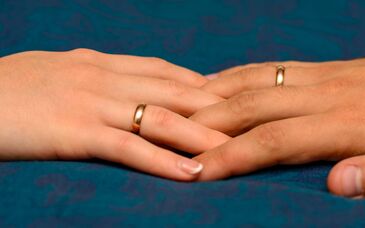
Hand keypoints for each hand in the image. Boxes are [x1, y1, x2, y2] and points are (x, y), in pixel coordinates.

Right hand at [0, 49, 228, 180]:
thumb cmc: (12, 87)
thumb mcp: (61, 71)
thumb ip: (98, 77)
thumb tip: (127, 86)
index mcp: (101, 64)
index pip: (166, 71)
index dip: (202, 84)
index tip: (231, 98)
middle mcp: (104, 78)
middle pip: (175, 92)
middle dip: (216, 109)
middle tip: (252, 122)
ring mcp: (91, 103)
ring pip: (161, 118)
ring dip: (202, 135)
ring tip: (237, 150)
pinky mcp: (74, 132)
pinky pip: (129, 148)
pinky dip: (163, 161)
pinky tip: (191, 173)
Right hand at [191, 48, 364, 196]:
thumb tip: (335, 185)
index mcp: (347, 123)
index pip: (274, 141)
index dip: (232, 156)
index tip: (197, 171)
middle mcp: (325, 94)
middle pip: (252, 107)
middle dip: (207, 125)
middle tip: (168, 136)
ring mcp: (322, 76)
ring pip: (255, 82)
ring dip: (216, 95)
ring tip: (180, 107)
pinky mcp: (325, 68)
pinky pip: (270, 68)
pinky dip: (238, 75)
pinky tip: (219, 82)